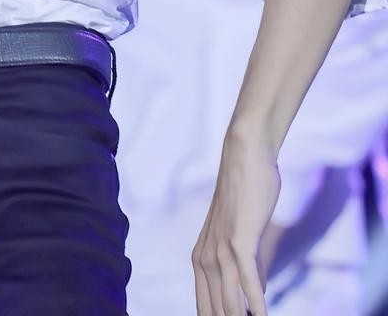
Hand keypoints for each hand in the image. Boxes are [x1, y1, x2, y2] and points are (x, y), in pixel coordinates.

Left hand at [191, 129, 280, 315]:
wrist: (244, 155)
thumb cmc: (245, 193)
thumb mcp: (240, 236)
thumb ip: (245, 266)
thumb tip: (255, 293)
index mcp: (201, 259)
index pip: (205, 308)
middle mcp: (205, 258)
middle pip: (215, 309)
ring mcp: (221, 249)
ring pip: (230, 300)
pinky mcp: (240, 240)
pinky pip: (248, 279)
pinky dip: (256, 302)